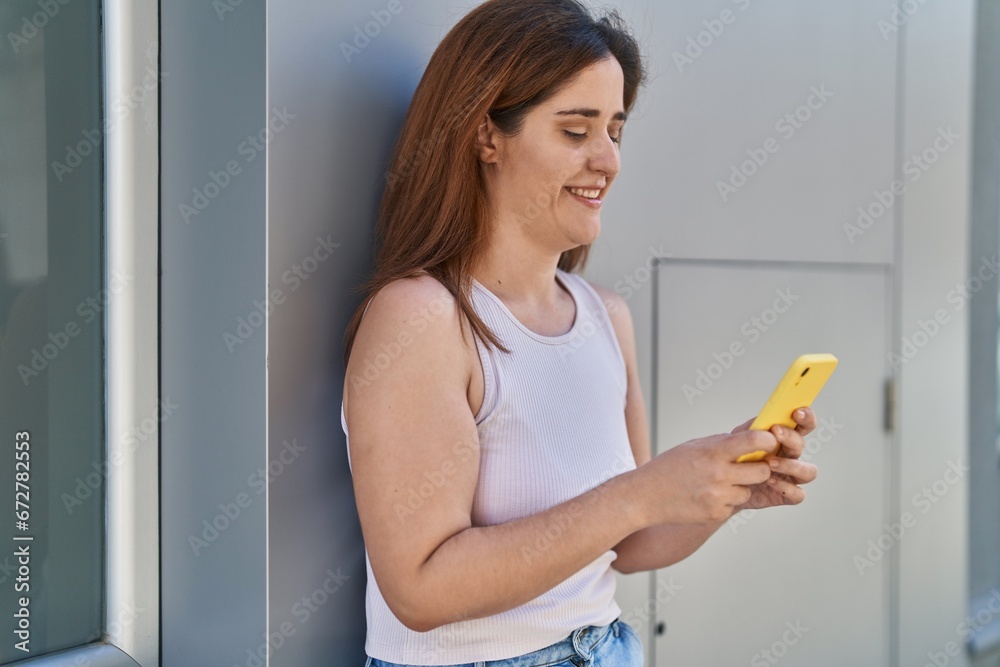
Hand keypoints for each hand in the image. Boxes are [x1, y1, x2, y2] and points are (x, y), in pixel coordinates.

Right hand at [630, 429, 775, 525]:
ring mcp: (717, 496)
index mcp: (712, 452)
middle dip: (760, 468)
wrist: (645, 496)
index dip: (768, 441)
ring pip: (748, 490)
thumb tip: (753, 435)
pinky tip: (706, 496)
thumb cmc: (668, 467)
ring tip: (716, 483)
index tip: (769, 442)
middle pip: (762, 471)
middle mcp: (718, 474)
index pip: (754, 441)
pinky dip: (725, 501)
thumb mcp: (694, 446)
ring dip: (740, 487)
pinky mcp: (715, 513)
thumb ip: (723, 442)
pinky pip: (734, 505)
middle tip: (749, 466)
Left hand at [731, 407, 818, 512]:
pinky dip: (787, 488)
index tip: (796, 413)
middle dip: (791, 438)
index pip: (802, 425)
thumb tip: (764, 419)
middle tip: (776, 434)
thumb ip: (751, 428)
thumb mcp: (738, 439)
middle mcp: (790, 456)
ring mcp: (790, 476)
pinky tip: (771, 481)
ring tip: (771, 463)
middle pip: (801, 445)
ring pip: (809, 471)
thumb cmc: (736, 458)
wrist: (724, 483)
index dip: (806, 417)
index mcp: (783, 438)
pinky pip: (798, 494)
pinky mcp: (785, 494)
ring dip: (792, 465)